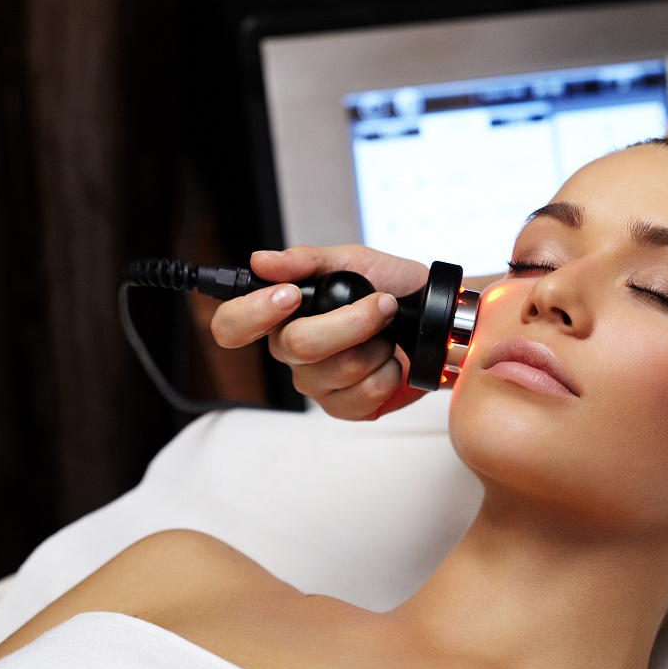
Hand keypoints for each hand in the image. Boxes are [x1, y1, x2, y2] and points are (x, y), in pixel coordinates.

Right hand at [210, 245, 429, 419]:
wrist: (434, 318)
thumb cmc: (392, 289)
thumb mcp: (353, 260)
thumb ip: (306, 260)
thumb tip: (261, 261)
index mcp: (281, 316)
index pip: (232, 326)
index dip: (252, 314)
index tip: (289, 296)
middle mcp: (291, 353)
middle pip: (298, 347)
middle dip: (352, 322)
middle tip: (382, 304)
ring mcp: (317, 384)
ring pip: (339, 370)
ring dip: (378, 346)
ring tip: (389, 335)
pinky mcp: (346, 408)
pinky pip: (361, 397)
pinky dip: (388, 374)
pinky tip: (391, 362)